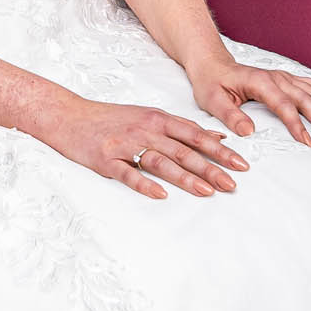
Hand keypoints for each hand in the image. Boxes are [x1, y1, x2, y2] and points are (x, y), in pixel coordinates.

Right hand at [40, 98, 249, 201]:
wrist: (68, 116)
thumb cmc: (112, 118)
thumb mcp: (149, 117)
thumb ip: (182, 128)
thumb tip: (218, 137)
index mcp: (157, 119)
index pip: (195, 135)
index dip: (220, 150)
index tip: (242, 164)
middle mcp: (145, 130)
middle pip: (183, 150)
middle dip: (210, 168)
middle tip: (233, 185)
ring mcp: (125, 144)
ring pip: (161, 161)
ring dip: (185, 178)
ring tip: (207, 192)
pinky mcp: (106, 160)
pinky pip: (127, 174)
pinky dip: (144, 184)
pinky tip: (160, 195)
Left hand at [186, 55, 310, 145]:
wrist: (212, 65)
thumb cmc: (212, 83)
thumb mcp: (213, 101)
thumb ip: (230, 116)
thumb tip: (248, 131)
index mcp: (260, 82)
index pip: (283, 105)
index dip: (297, 124)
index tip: (307, 141)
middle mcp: (276, 78)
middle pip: (304, 98)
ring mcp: (283, 77)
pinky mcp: (287, 79)